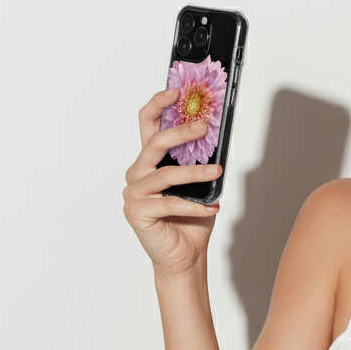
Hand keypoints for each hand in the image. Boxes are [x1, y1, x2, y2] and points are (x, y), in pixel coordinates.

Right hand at [123, 88, 222, 276]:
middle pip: (154, 144)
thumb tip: (215, 136)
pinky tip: (212, 208)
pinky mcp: (137, 212)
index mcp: (150, 163)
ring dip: (195, 173)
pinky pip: (170, 203)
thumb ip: (201, 162)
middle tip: (203, 127)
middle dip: (180, 133)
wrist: (185, 257)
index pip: (148, 125)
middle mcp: (137, 174)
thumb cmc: (191, 221)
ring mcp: (134, 193)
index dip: (158, 105)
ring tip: (216, 171)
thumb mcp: (201, 186)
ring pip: (165, 174)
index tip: (176, 92)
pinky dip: (195, 206)